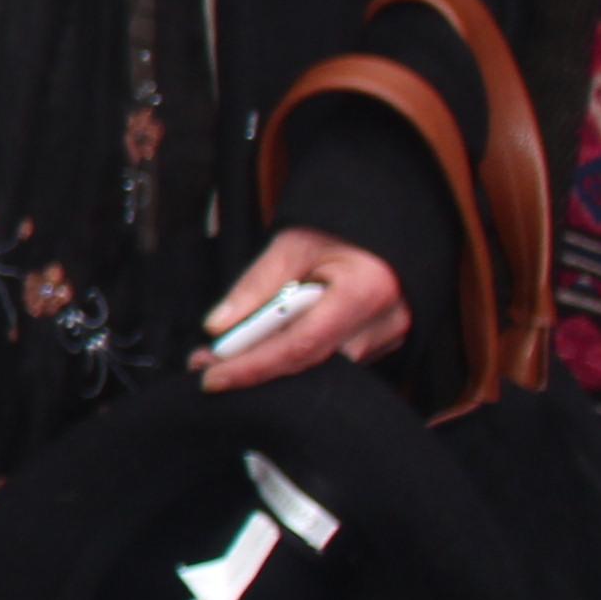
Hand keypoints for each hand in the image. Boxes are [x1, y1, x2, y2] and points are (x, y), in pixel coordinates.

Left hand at [195, 230, 408, 391]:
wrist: (380, 222)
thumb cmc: (339, 228)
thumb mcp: (292, 245)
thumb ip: (255, 286)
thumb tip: (218, 327)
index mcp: (365, 290)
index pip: (301, 344)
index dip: (254, 366)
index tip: (213, 377)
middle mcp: (386, 322)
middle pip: (310, 362)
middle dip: (255, 368)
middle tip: (209, 364)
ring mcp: (391, 336)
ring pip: (322, 367)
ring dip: (273, 363)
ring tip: (229, 353)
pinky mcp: (385, 343)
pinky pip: (335, 361)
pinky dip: (297, 356)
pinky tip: (266, 347)